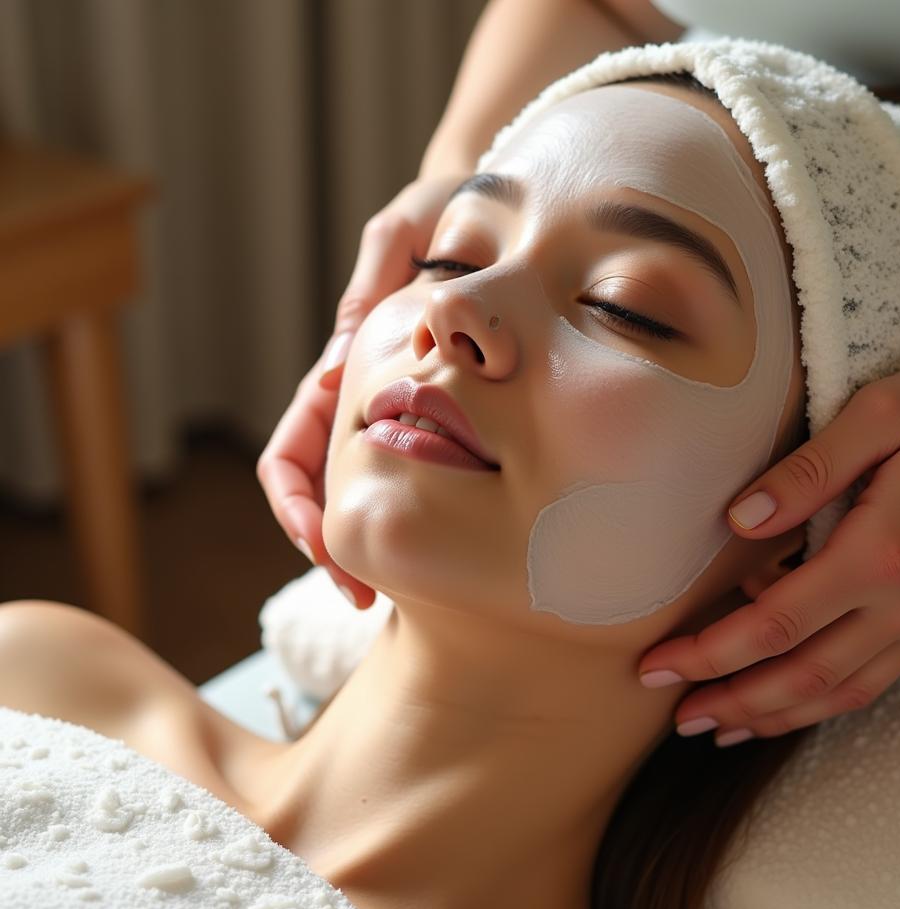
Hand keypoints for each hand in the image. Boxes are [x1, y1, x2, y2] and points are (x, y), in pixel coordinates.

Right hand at [257, 173, 467, 606]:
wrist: (498, 211)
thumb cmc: (451, 212)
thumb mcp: (408, 234)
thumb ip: (374, 284)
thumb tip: (339, 362)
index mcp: (340, 370)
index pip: (292, 454)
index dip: (298, 505)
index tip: (321, 545)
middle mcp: (361, 402)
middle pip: (322, 493)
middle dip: (330, 548)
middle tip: (360, 596)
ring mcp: (399, 418)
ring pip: (366, 498)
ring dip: (369, 549)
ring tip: (391, 597)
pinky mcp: (444, 420)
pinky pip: (419, 481)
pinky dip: (417, 520)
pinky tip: (443, 557)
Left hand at [638, 352, 899, 744]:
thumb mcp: (885, 413)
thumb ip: (807, 471)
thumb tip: (738, 520)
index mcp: (881, 552)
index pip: (773, 624)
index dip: (709, 654)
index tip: (657, 668)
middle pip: (799, 676)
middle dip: (730, 701)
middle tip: (673, 717)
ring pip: (837, 693)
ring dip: (771, 716)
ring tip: (716, 728)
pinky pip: (871, 681)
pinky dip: (821, 704)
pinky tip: (786, 705)